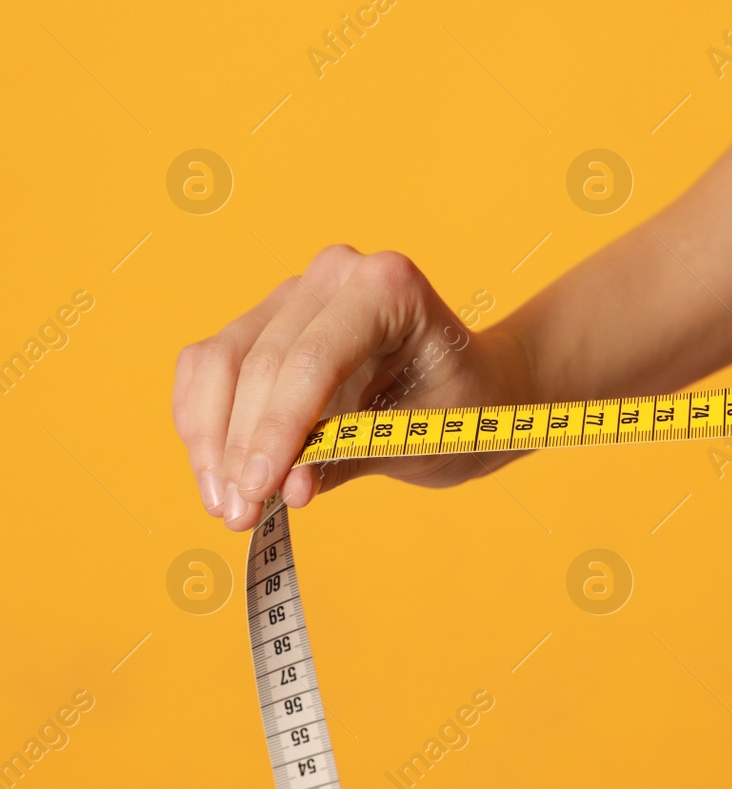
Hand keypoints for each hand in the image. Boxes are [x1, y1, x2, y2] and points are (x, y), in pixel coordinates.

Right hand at [172, 246, 534, 530]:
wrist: (470, 387)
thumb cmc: (458, 407)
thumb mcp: (422, 438)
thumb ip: (350, 458)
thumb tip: (282, 490)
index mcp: (389, 286)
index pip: (314, 358)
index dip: (278, 428)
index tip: (260, 490)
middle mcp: (336, 274)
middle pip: (262, 363)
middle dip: (243, 446)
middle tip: (240, 514)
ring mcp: (294, 292)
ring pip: (221, 362)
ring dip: (212, 440)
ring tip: (227, 505)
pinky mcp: (263, 319)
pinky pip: (210, 366)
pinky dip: (205, 422)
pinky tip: (217, 475)